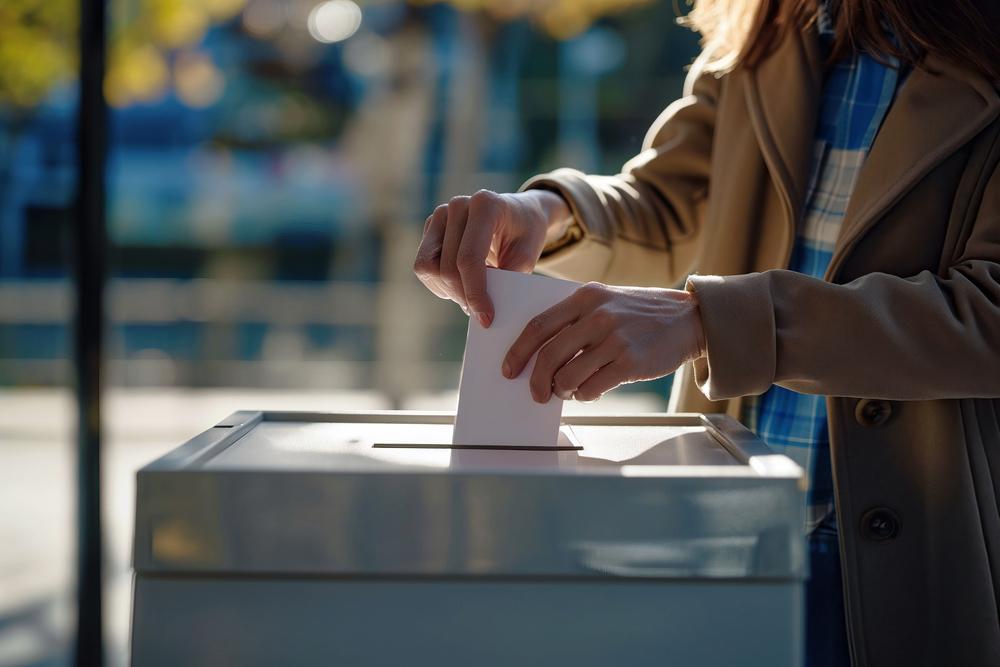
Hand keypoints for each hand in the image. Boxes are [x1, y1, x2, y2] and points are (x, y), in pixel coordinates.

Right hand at [413, 189, 571, 327]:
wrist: (518, 214)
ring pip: (428, 268)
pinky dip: (440, 284)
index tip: (486, 319)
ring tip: (471, 297)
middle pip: (447, 267)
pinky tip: (461, 286)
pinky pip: (424, 266)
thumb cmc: (525, 234)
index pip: (469, 259)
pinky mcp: (430, 227)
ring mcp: (440, 215)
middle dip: (463, 297)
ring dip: (448, 291)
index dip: (475, 293)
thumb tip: (484, 310)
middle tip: (481, 315)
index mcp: (485, 205)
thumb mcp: (527, 256)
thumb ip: (507, 279)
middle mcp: (458, 205)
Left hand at [502, 282, 705, 402]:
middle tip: (536, 392)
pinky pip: (592, 388)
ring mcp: (614, 339)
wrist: (689, 318)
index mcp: (586, 297)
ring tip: (568, 390)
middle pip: (549, 355)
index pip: (539, 325)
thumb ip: (576, 320)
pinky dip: (585, 395)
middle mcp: (597, 316)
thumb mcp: (606, 301)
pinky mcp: (630, 362)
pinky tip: (589, 391)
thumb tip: (543, 354)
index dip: (519, 350)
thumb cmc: (641, 314)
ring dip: (562, 390)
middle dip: (536, 379)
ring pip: (568, 376)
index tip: (509, 368)